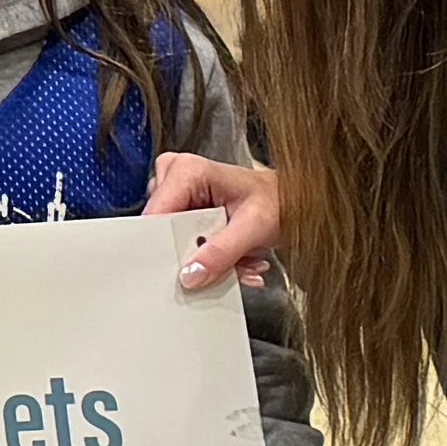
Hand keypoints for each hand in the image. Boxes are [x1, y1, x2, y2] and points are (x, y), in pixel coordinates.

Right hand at [147, 148, 282, 290]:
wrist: (289, 204)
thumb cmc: (277, 203)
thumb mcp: (254, 228)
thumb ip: (222, 252)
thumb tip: (190, 275)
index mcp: (188, 171)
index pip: (157, 215)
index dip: (168, 246)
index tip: (185, 273)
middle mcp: (175, 177)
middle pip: (162, 231)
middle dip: (195, 256)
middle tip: (228, 262)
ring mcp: (176, 194)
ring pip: (172, 242)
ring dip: (204, 259)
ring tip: (237, 257)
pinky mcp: (180, 210)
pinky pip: (180, 244)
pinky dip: (207, 257)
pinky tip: (232, 255)